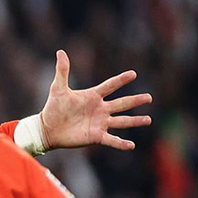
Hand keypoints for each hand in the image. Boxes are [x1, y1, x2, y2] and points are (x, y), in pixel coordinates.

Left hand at [38, 50, 152, 151]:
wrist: (48, 129)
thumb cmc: (53, 108)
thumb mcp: (58, 88)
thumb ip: (62, 71)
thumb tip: (60, 51)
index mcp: (93, 96)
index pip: (110, 86)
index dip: (120, 80)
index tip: (133, 73)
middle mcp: (100, 109)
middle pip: (121, 104)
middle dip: (135, 101)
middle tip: (149, 97)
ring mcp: (100, 123)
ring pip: (121, 121)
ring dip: (135, 121)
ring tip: (148, 119)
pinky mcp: (96, 136)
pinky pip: (111, 140)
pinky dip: (121, 143)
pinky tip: (131, 145)